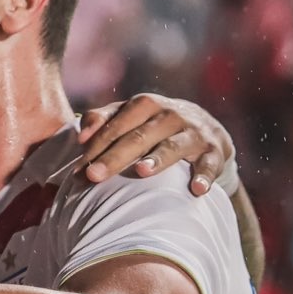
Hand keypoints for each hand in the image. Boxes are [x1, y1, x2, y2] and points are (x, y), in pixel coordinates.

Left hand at [77, 93, 234, 195]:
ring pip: (173, 146)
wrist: (207, 129)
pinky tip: (196, 189)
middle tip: (94, 176)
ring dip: (158, 159)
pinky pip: (210, 164)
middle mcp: (170, 114)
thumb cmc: (155, 126)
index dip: (95, 147)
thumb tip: (80, 134)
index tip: (77, 171)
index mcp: (145, 104)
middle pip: (139, 137)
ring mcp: (194, 132)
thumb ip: (103, 120)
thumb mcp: (131, 117)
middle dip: (115, 157)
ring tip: (141, 172)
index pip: (116, 125)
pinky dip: (204, 176)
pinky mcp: (215, 151)